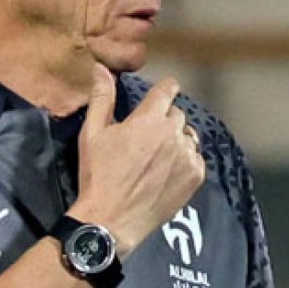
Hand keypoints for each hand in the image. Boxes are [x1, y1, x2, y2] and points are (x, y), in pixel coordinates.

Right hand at [68, 64, 205, 257]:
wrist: (112, 219)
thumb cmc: (99, 175)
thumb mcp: (92, 134)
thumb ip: (101, 98)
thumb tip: (102, 68)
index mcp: (149, 119)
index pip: (168, 89)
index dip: (166, 89)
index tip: (164, 93)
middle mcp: (173, 133)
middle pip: (177, 114)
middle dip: (164, 119)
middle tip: (147, 137)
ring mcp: (187, 156)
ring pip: (188, 136)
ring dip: (176, 140)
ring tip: (157, 157)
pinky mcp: (195, 177)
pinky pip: (196, 158)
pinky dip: (185, 161)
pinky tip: (167, 172)